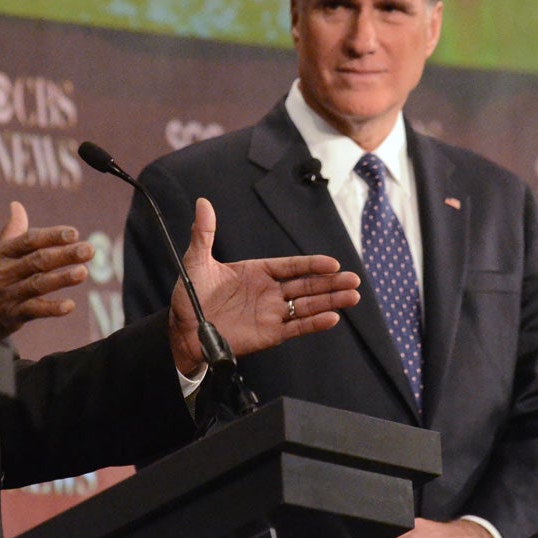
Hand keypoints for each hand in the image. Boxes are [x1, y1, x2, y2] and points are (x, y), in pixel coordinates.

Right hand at [0, 201, 93, 339]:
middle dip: (64, 254)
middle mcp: (3, 272)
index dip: (51, 236)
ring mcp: (7, 294)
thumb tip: (17, 205)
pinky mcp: (11, 316)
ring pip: (38, 284)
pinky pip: (34, 311)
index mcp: (0, 253)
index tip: (73, 233)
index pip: (28, 241)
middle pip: (37, 261)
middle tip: (89, 250)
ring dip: (62, 278)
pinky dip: (51, 309)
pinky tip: (69, 306)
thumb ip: (11, 232)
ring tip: (83, 272)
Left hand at [167, 198, 359, 374]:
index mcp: (257, 271)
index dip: (312, 265)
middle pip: (307, 285)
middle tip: (354, 280)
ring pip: (307, 306)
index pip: (291, 266)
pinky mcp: (269, 334)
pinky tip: (332, 318)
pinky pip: (296, 327)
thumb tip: (203, 203)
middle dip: (331, 283)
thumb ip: (204, 233)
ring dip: (330, 301)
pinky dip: (314, 324)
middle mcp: (269, 291)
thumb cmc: (191, 295)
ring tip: (352, 297)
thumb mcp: (196, 260)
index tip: (332, 263)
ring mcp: (271, 313)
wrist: (183, 329)